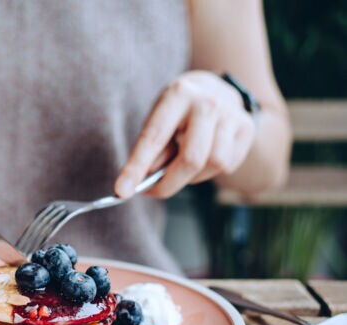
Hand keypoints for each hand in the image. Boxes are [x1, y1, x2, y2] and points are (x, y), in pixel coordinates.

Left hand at [114, 70, 255, 198]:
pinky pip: (227, 165)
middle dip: (169, 184)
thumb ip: (153, 150)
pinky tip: (203, 156)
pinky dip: (209, 171)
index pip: (153, 138)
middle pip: (191, 159)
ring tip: (183, 164)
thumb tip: (148, 180)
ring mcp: (231, 114)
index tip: (122, 191)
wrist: (215, 90)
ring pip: (213, 164)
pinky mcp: (246, 127)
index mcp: (178, 94)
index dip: (136, 168)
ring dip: (192, 176)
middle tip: (153, 191)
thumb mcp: (158, 120)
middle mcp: (207, 102)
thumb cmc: (178, 113)